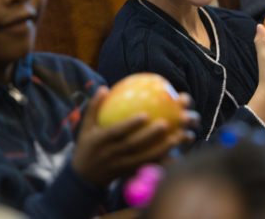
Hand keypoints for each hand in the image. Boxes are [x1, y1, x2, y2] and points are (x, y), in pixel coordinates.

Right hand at [72, 87, 197, 186]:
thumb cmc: (87, 147)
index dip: (130, 125)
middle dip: (150, 136)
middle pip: (133, 146)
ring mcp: (121, 165)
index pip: (116, 132)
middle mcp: (112, 154)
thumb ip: (94, 108)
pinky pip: (147, 168)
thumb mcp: (85, 128)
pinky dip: (162, 163)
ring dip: (162, 149)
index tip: (146, 114)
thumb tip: (103, 87)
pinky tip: (177, 156)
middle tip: (167, 123)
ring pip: (144, 158)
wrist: (84, 178)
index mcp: (101, 141)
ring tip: (179, 137)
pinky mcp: (129, 173)